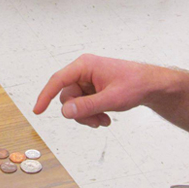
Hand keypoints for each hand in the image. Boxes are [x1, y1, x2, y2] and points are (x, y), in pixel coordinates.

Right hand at [34, 54, 166, 127]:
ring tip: (104, 120)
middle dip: (80, 113)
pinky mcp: (91, 89)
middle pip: (67, 97)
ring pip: (74, 104)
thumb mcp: (112, 99)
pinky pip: (82, 105)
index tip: (38, 110)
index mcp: (85, 65)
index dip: (45, 95)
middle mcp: (83, 72)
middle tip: (96, 121)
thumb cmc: (135, 84)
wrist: (151, 85)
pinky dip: (92, 114)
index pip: (58, 80)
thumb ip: (88, 106)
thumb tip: (65, 112)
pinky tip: (105, 118)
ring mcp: (87, 81)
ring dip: (87, 116)